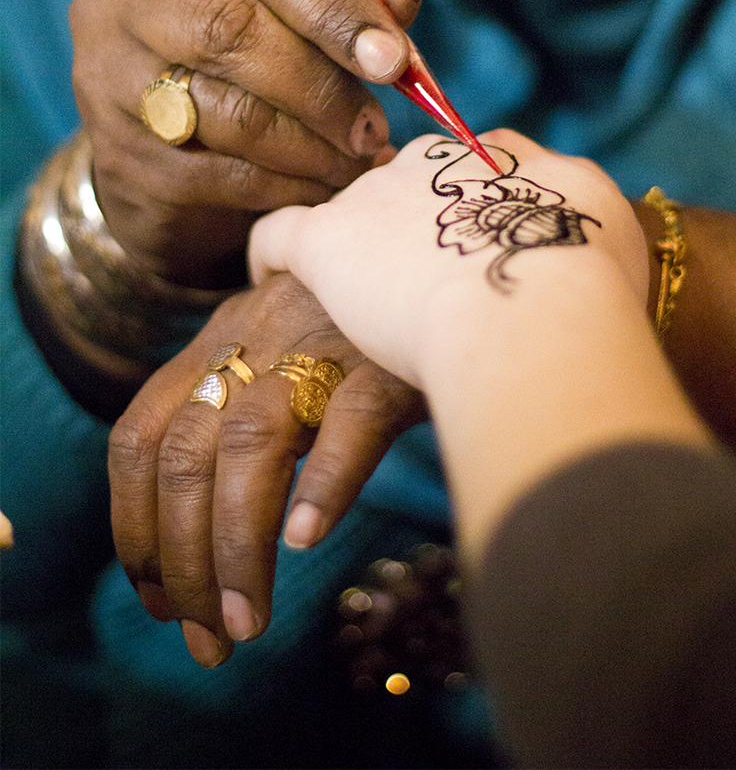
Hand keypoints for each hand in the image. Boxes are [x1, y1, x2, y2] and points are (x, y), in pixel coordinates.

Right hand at [70, 0, 420, 286]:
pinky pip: (227, 178)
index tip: (394, 61)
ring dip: (313, 148)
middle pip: (235, 32)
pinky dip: (289, 188)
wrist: (150, 167)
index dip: (338, 12)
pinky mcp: (129, 164)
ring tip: (354, 164)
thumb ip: (332, 5)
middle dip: (322, 87)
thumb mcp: (271, 26)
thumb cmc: (226, 78)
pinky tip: (321, 191)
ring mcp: (114, 88)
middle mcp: (127, 9)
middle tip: (372, 129)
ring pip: (233, 115)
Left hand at [108, 272, 424, 666]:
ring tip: (247, 622)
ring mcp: (319, 344)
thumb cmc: (362, 326)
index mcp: (218, 340)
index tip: (154, 598)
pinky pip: (348, 421)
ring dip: (237, 546)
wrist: (440, 259)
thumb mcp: (285, 352)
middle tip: (207, 639)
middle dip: (181, 560)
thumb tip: (216, 523)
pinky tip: (309, 539)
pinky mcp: (386, 359)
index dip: (132, 524)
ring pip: (251, 444)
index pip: (138, 437)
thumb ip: (245, 412)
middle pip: (185, 455)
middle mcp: (254, 339)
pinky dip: (323, 482)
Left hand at [249, 129, 648, 387]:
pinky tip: (271, 283)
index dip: (471, 211)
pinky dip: (271, 256)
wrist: (534, 310)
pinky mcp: (328, 241)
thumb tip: (571, 223)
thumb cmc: (587, 285)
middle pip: (409, 186)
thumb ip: (578, 216)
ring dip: (358, 248)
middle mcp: (435, 163)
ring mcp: (377, 198)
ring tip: (358, 296)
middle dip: (414, 229)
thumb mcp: (608, 233)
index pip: (475, 169)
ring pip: (352, 212)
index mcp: (501, 161)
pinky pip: (279, 236)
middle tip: (424, 287)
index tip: (471, 249)